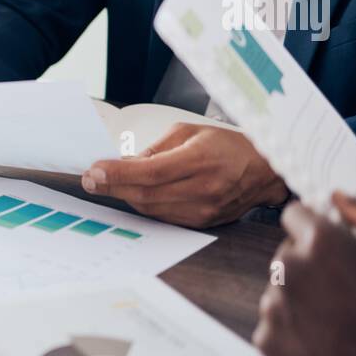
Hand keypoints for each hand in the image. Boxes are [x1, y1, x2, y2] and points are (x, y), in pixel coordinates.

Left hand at [81, 123, 286, 226]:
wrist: (264, 171)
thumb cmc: (227, 146)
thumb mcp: (190, 133)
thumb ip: (155, 150)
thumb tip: (124, 164)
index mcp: (201, 160)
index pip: (150, 172)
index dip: (118, 174)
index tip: (94, 171)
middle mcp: (203, 189)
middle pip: (145, 194)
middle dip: (112, 186)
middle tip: (91, 179)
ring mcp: (203, 210)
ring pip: (150, 208)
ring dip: (125, 195)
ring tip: (109, 182)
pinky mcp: (201, 223)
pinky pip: (162, 216)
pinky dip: (144, 204)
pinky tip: (135, 192)